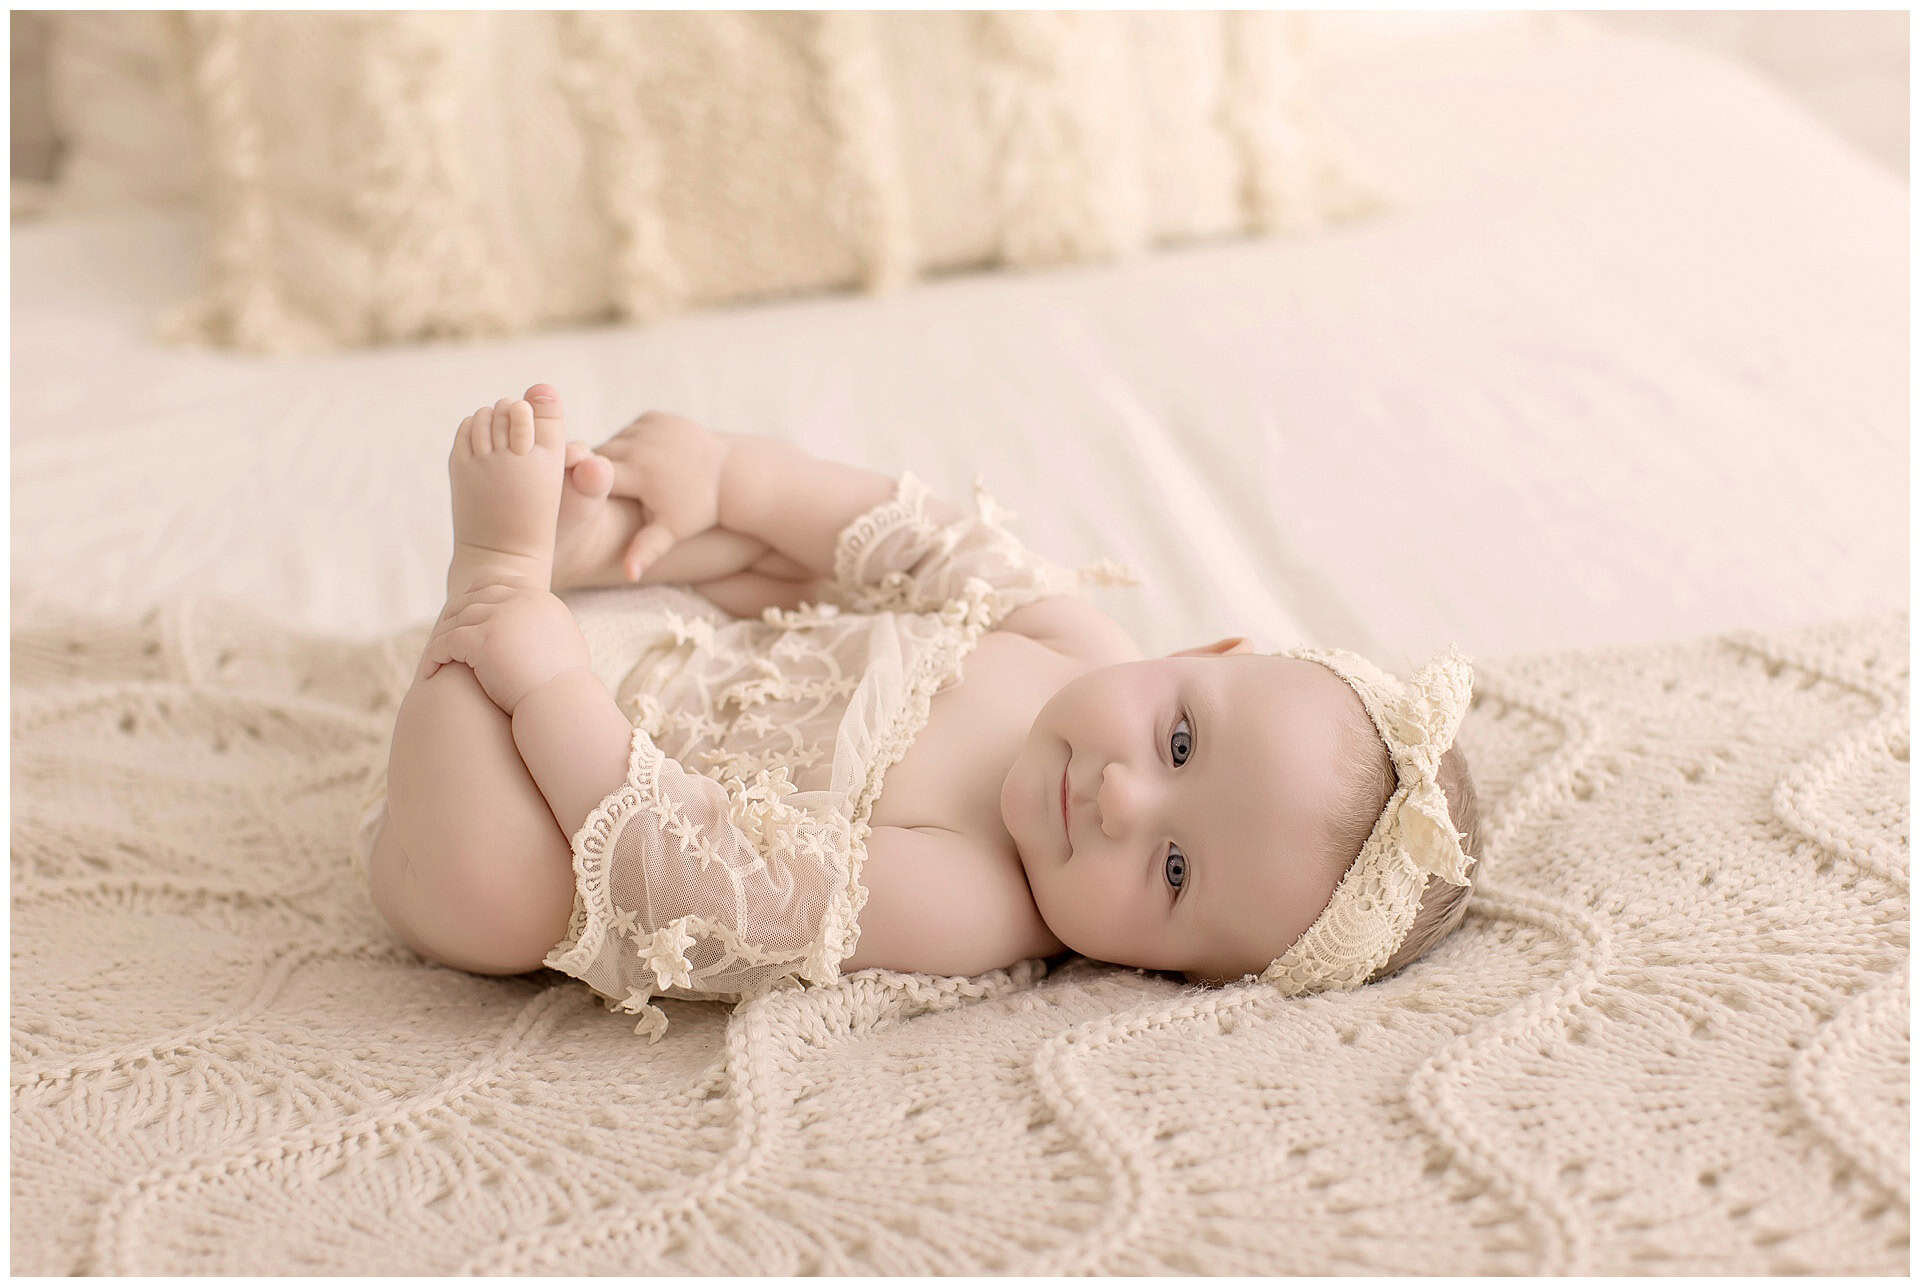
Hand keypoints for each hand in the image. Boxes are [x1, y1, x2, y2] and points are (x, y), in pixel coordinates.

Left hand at [416, 585, 592, 715]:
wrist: (561, 705)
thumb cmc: (563, 686)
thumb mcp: (562, 643)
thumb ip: (545, 627)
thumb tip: (537, 626)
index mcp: (540, 599)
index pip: (500, 584)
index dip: (476, 594)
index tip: (462, 609)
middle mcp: (521, 601)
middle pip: (474, 598)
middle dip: (453, 614)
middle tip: (440, 634)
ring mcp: (501, 617)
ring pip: (457, 620)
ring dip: (441, 639)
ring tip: (433, 657)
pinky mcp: (483, 639)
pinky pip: (447, 641)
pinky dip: (434, 656)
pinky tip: (429, 672)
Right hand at [586, 411, 734, 580]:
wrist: (729, 474)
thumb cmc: (698, 510)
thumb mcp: (673, 531)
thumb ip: (646, 550)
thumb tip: (629, 575)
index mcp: (639, 473)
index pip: (591, 478)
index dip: (587, 490)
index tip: (583, 503)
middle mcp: (641, 444)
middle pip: (600, 457)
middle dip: (596, 474)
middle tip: (598, 494)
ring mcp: (648, 427)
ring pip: (613, 442)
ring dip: (613, 458)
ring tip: (621, 479)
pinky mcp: (655, 417)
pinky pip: (629, 430)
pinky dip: (630, 443)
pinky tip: (641, 460)